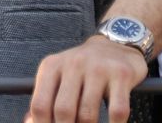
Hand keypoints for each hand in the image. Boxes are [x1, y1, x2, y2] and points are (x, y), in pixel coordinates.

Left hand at [26, 35, 148, 122]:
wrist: (116, 46)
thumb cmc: (82, 68)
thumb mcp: (58, 76)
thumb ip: (45, 99)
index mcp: (51, 66)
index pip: (40, 105)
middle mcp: (73, 64)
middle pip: (63, 111)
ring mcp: (98, 69)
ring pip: (88, 114)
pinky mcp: (121, 75)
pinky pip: (117, 111)